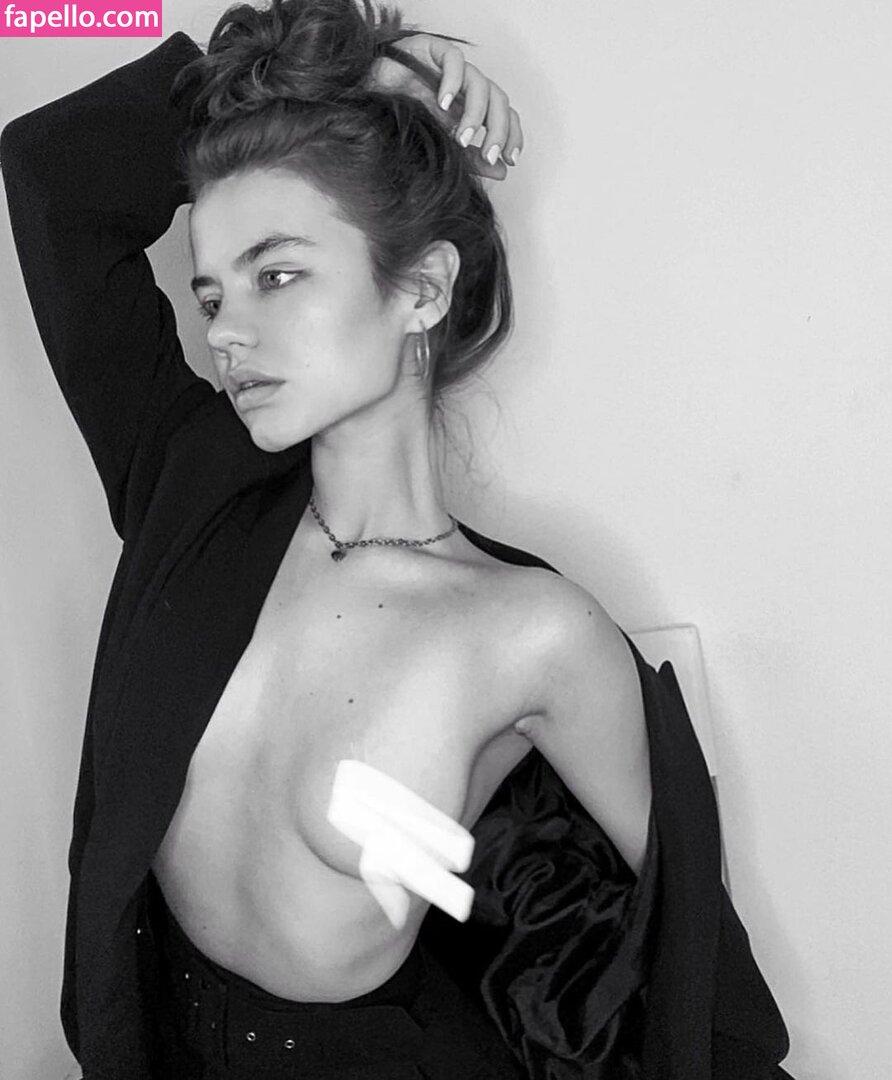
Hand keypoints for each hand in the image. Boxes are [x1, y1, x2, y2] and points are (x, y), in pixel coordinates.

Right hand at [369, 34, 522, 180]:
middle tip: (489, 154)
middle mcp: (464, 87)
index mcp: (470, 107)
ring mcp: (450, 69)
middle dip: (498, 129)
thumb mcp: (439, 147)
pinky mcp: (432, 50)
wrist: (363, 100)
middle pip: (498, 99)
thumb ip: (471, 159)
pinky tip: (442, 102)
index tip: (509, 158)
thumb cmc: (400, 121)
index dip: (511, 133)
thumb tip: (502, 171)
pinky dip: (453, 81)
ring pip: (480, 83)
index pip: (503, 115)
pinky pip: (454, 60)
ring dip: (476, 113)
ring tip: (461, 137)